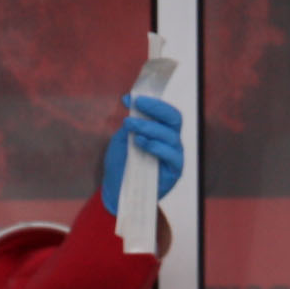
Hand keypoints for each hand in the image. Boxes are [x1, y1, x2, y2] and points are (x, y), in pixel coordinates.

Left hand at [101, 93, 185, 216]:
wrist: (115, 189)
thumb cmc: (121, 163)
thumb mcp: (123, 138)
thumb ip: (130, 123)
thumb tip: (130, 101)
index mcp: (161, 130)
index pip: (164, 111)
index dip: (151, 102)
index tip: (130, 98)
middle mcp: (171, 141)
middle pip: (174, 118)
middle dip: (156, 108)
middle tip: (136, 104)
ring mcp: (174, 156)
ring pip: (170, 136)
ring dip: (150, 127)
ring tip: (130, 125)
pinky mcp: (174, 171)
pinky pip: (172, 156)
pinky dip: (156, 146)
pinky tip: (140, 142)